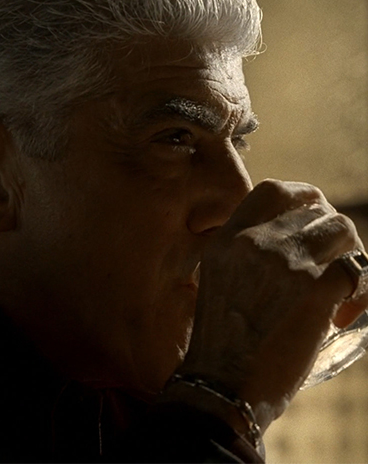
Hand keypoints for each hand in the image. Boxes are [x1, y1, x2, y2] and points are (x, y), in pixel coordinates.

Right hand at [180, 179, 364, 431]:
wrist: (221, 380)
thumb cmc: (218, 338)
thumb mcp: (217, 279)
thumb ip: (243, 253)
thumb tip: (283, 240)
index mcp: (228, 238)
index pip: (272, 190)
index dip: (300, 195)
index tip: (312, 210)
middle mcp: (255, 241)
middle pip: (314, 208)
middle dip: (332, 227)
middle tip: (336, 254)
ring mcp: (286, 262)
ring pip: (341, 230)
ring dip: (350, 252)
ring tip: (343, 282)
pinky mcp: (315, 289)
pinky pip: (354, 270)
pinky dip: (359, 289)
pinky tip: (346, 310)